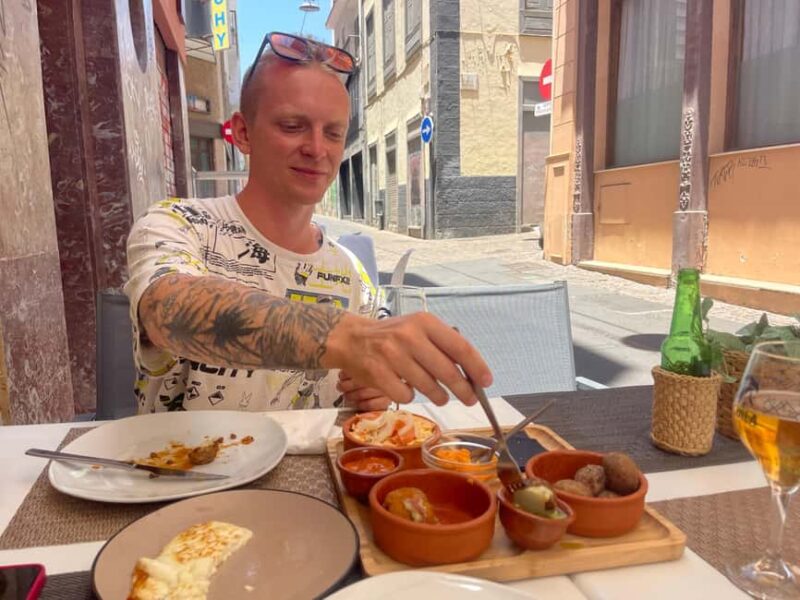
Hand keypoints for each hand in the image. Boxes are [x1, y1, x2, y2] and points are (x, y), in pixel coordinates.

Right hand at [324, 312, 492, 406]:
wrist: (351, 339)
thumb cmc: (392, 335)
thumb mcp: (418, 329)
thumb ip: (442, 346)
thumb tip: (472, 373)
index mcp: (424, 322)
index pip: (460, 347)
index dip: (477, 367)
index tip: (486, 382)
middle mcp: (409, 336)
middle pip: (447, 371)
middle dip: (463, 390)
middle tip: (470, 399)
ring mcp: (392, 355)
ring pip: (429, 387)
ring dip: (440, 396)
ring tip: (441, 397)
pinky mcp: (378, 374)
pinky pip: (406, 395)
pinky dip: (410, 396)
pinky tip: (406, 388)